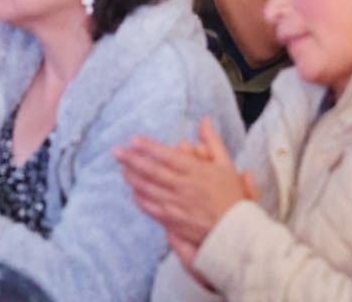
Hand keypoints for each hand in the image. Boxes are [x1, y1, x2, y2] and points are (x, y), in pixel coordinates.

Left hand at [115, 117, 255, 267]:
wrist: (235, 231)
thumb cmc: (231, 197)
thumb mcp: (226, 164)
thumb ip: (212, 141)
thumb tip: (204, 120)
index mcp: (196, 171)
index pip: (167, 155)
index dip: (149, 147)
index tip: (134, 140)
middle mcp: (183, 187)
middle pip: (152, 171)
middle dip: (132, 160)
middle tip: (117, 151)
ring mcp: (176, 205)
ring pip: (148, 189)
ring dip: (132, 178)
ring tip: (121, 167)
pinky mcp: (173, 221)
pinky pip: (152, 208)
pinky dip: (140, 199)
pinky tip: (133, 192)